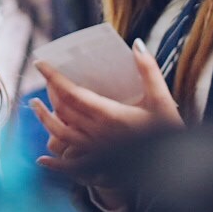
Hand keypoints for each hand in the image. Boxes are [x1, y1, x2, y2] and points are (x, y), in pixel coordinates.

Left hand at [30, 40, 181, 179]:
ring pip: (61, 134)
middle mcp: (98, 133)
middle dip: (50, 93)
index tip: (41, 64)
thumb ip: (149, 71)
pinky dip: (54, 163)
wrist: (176, 166)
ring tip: (35, 107)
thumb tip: (136, 45)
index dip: (54, 78)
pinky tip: (41, 160)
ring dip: (45, 120)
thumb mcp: (162, 98)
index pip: (73, 93)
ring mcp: (96, 150)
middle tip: (45, 78)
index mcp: (110, 115)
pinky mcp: (100, 164)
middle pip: (63, 110)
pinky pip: (70, 164)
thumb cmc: (169, 131)